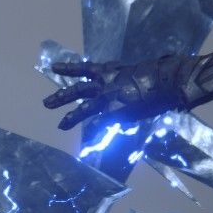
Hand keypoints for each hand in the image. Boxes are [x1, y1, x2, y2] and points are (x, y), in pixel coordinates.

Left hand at [42, 55, 194, 129]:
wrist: (166, 79)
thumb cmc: (157, 72)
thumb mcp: (135, 72)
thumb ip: (124, 81)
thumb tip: (123, 91)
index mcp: (110, 70)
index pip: (84, 69)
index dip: (69, 68)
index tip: (53, 68)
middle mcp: (104, 83)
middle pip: (77, 90)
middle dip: (61, 96)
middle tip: (46, 103)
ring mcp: (109, 97)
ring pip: (84, 107)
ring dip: (70, 116)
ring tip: (60, 125)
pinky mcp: (116, 111)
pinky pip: (101, 124)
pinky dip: (95, 133)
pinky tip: (87, 144)